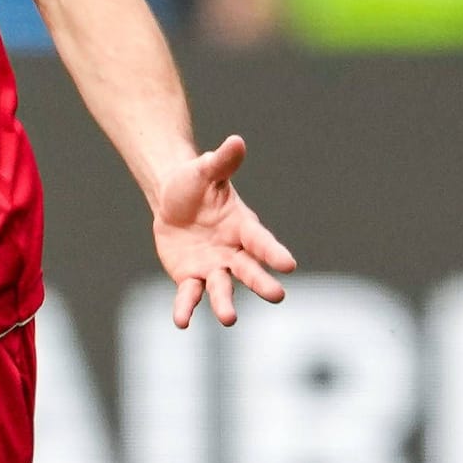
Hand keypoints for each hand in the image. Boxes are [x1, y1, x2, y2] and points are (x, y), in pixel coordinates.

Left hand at [153, 135, 296, 328]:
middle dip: (262, 282)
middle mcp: (233, 252)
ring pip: (222, 288)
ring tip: (229, 319)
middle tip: (277, 295)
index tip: (289, 264)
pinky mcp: (191, 278)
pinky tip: (181, 321)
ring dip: (225, 303)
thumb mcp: (206, 170)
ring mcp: (214, 268)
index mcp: (243, 227)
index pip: (262, 241)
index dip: (274, 252)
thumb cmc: (195, 183)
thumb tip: (236, 141)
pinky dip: (186, 307)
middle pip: (250, 270)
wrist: (172, 199)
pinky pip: (190, 295)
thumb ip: (222, 162)